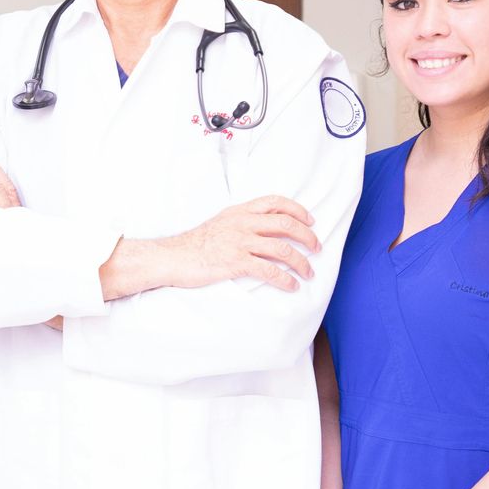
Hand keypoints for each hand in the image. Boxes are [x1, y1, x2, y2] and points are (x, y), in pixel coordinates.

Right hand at [165, 195, 319, 292]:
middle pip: (285, 224)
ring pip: (282, 249)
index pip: (275, 202)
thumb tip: (265, 229)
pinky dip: (285, 279)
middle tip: (316, 248)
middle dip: (307, 237)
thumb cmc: (195, 244)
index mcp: (239, 211)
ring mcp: (239, 242)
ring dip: (301, 262)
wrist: (172, 257)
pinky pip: (269, 270)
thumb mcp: (220, 223)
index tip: (310, 221)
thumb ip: (242, 222)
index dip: (297, 210)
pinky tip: (291, 286)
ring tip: (308, 273)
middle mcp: (242, 223)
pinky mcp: (235, 263)